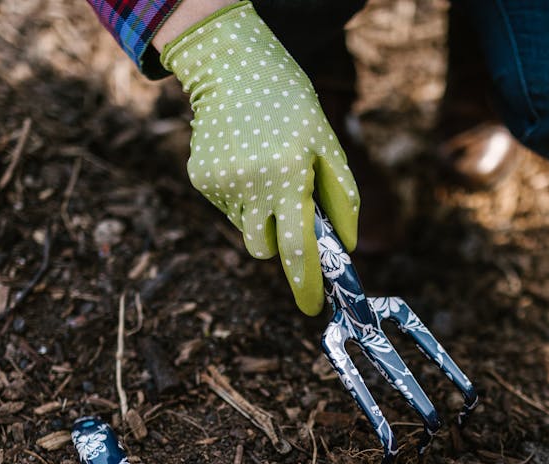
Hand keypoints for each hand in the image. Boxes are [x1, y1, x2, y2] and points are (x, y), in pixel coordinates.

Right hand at [159, 1, 359, 314]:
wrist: (233, 70)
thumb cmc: (291, 106)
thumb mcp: (326, 144)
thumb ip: (342, 197)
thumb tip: (347, 247)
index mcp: (287, 175)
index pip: (297, 247)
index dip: (305, 282)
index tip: (312, 308)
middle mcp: (250, 184)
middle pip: (266, 248)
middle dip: (282, 244)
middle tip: (290, 211)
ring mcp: (221, 184)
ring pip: (247, 229)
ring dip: (262, 215)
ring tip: (268, 171)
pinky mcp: (201, 180)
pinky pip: (230, 209)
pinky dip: (243, 196)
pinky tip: (245, 161)